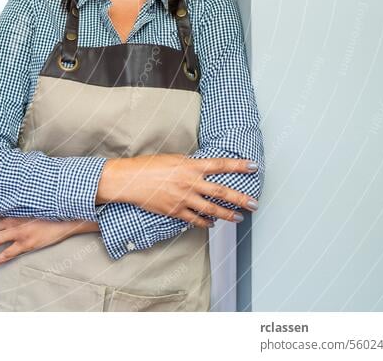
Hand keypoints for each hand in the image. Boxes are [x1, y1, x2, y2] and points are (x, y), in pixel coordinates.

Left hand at [0, 215, 98, 264]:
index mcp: (18, 212)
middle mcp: (16, 221)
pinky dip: (0, 257)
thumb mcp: (36, 208)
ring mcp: (21, 233)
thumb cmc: (53, 213)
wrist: (67, 220)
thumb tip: (13, 213)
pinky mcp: (27, 244)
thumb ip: (23, 210)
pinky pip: (9, 252)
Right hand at [96, 153, 259, 228]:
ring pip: (212, 210)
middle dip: (240, 198)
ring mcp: (183, 198)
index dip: (239, 165)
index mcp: (190, 166)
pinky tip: (211, 224)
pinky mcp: (175, 211)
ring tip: (238, 218)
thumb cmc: (147, 166)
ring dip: (227, 215)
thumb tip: (202, 168)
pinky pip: (195, 220)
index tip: (254, 166)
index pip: (220, 165)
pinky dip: (205, 223)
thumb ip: (189, 165)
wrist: (129, 180)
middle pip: (222, 192)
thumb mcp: (172, 159)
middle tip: (254, 203)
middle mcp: (189, 182)